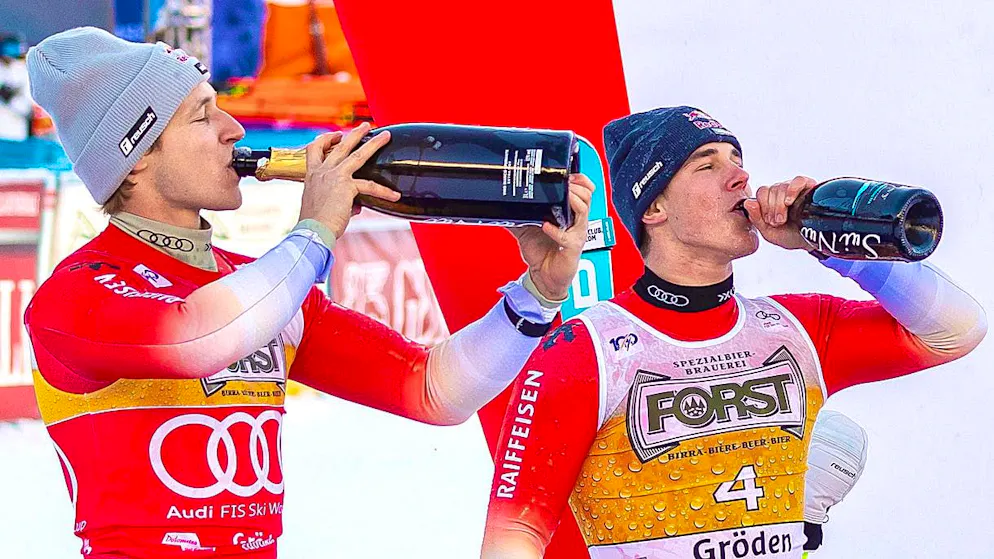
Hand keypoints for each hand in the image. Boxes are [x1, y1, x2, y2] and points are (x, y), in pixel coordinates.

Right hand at [297, 123, 401, 238]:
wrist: (312, 231)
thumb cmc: (316, 224)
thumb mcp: (324, 206)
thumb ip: (342, 201)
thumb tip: (357, 206)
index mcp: (312, 175)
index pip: (314, 149)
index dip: (325, 139)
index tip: (336, 135)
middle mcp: (322, 172)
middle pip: (340, 146)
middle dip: (354, 133)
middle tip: (366, 125)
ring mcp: (334, 176)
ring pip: (357, 155)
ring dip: (373, 143)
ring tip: (385, 136)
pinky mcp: (346, 186)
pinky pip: (370, 186)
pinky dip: (384, 192)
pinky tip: (395, 196)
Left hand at [508, 174, 594, 300]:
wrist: (543, 277)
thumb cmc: (541, 253)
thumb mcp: (525, 228)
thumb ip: (516, 215)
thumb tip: (498, 204)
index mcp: (570, 214)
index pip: (584, 191)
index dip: (580, 179)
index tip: (568, 172)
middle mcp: (576, 222)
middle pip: (587, 196)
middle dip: (575, 185)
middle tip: (563, 182)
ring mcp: (576, 235)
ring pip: (583, 211)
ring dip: (571, 200)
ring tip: (560, 197)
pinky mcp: (572, 249)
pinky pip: (567, 237)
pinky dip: (556, 230)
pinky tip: (545, 226)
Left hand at [744, 175, 815, 250]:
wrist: (810, 242)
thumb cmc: (789, 236)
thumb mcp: (769, 232)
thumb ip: (756, 218)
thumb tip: (748, 202)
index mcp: (769, 200)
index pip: (761, 193)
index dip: (763, 207)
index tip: (769, 221)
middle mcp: (780, 192)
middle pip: (769, 190)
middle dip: (772, 208)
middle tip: (778, 222)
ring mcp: (793, 188)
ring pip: (781, 187)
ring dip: (780, 205)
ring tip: (784, 219)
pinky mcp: (808, 186)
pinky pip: (798, 180)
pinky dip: (792, 190)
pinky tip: (790, 202)